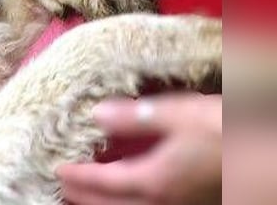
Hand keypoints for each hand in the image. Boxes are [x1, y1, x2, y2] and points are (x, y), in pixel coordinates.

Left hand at [57, 94, 221, 204]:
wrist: (269, 158)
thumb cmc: (227, 132)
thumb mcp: (178, 115)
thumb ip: (133, 117)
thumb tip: (96, 114)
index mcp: (153, 182)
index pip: (101, 183)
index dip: (76, 176)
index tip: (55, 169)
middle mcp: (162, 201)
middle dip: (82, 198)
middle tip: (60, 187)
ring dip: (101, 203)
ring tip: (82, 193)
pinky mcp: (191, 200)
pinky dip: (125, 199)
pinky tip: (126, 184)